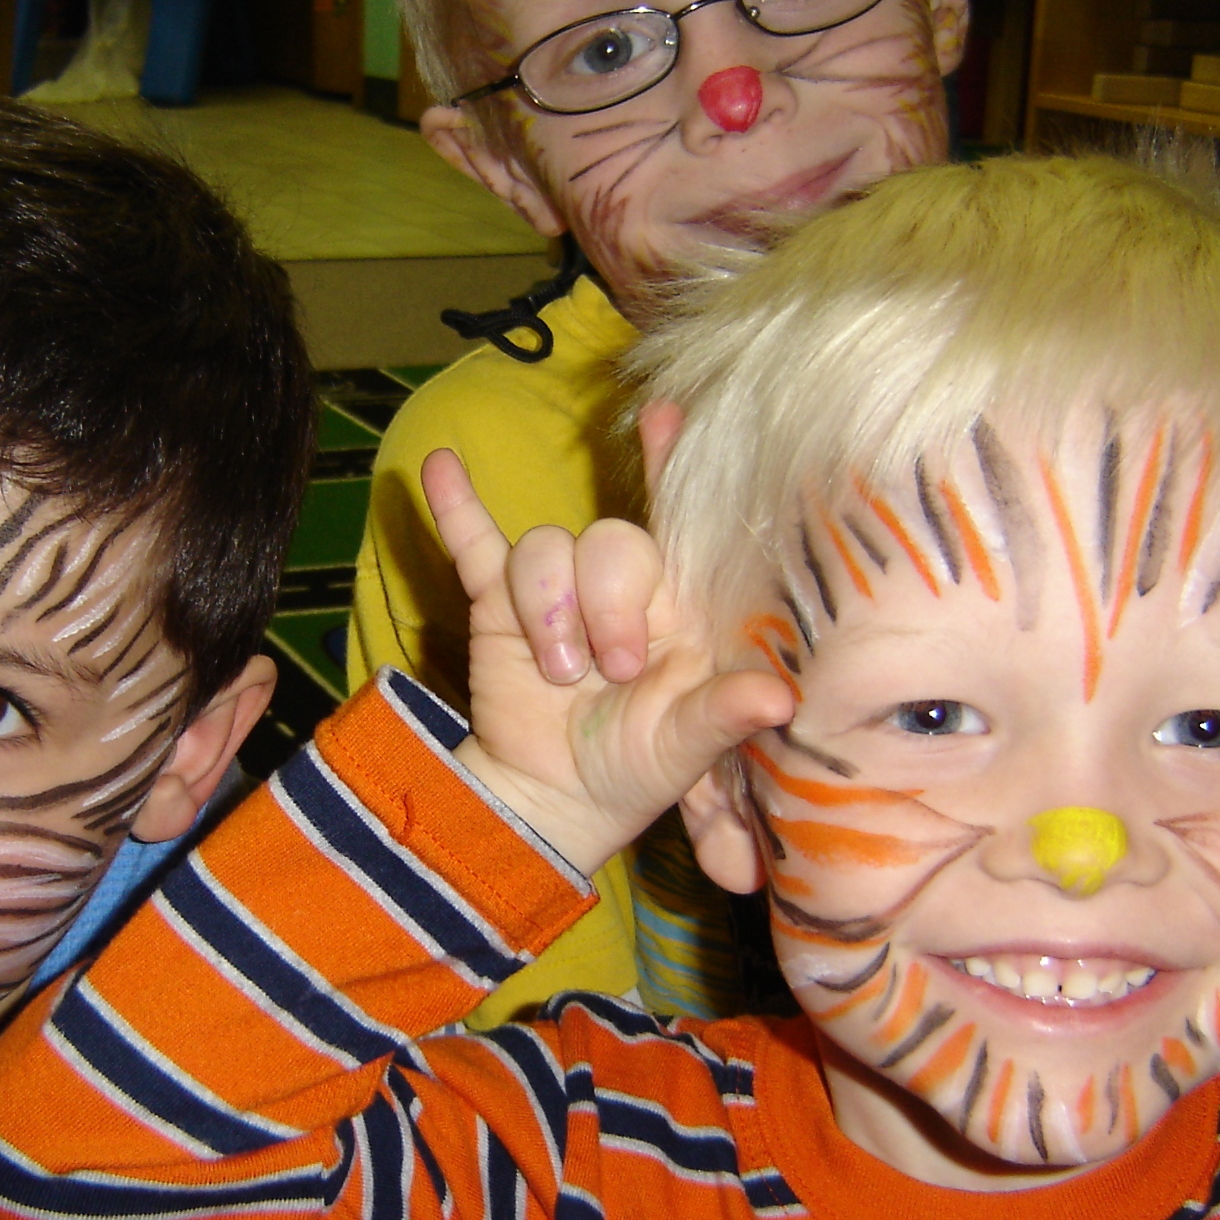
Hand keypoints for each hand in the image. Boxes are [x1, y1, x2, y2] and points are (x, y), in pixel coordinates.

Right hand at [423, 450, 794, 876]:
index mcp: (676, 607)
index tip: (665, 416)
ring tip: (558, 675)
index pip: (681, 522)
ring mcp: (557, 590)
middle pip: (610, 540)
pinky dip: (457, 508)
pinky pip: (475, 544)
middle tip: (613, 669)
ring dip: (548, 610)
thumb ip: (724, 716)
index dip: (671, 466)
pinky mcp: (497, 601)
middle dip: (607, 603)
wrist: (552, 802)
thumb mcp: (682, 750)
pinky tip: (440, 469)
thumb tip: (779, 699)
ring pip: (547, 548)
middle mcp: (619, 587)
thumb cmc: (633, 771)